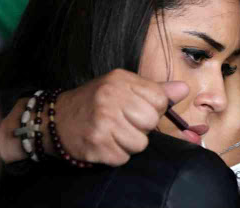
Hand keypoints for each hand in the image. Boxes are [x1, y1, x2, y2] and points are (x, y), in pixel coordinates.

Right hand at [55, 69, 188, 165]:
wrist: (56, 119)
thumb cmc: (97, 101)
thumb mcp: (123, 86)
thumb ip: (155, 89)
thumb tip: (184, 89)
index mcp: (122, 80)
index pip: (160, 100)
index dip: (154, 108)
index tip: (139, 109)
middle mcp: (111, 98)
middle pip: (151, 122)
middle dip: (142, 127)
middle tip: (125, 122)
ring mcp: (102, 122)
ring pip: (140, 143)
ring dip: (130, 143)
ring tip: (115, 133)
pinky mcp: (96, 145)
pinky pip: (124, 158)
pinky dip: (117, 154)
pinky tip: (106, 143)